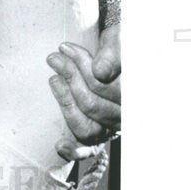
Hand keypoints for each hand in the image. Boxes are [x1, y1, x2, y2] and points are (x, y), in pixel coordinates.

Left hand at [47, 23, 119, 161]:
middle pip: (93, 106)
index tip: (65, 47)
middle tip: (54, 57)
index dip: (83, 66)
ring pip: (86, 127)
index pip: (106, 88)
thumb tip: (100, 72)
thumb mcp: (121, 39)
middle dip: (70, 78)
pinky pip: (88, 150)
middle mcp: (127, 117)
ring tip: (53, 79)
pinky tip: (59, 145)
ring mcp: (112, 128)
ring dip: (65, 103)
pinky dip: (74, 150)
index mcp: (137, 94)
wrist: (122, 49)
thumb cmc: (120, 43)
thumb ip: (114, 53)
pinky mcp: (99, 134)